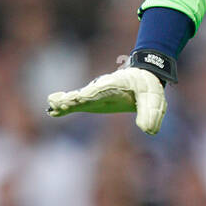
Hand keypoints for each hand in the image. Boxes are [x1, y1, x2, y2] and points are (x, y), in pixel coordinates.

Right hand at [46, 62, 166, 134]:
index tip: (75, 100)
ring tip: (52, 108)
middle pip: (83, 96)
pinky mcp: (94, 101)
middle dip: (70, 101)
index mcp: (114, 86)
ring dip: (64, 104)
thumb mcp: (153, 97)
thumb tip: (149, 131)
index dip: (86, 97)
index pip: (97, 93)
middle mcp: (101, 90)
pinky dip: (66, 106)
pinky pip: (77, 103)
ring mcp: (95, 95)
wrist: (143, 74)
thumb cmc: (147, 85)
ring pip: (77, 100)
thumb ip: (151, 112)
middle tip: (55, 103)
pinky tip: (54, 111)